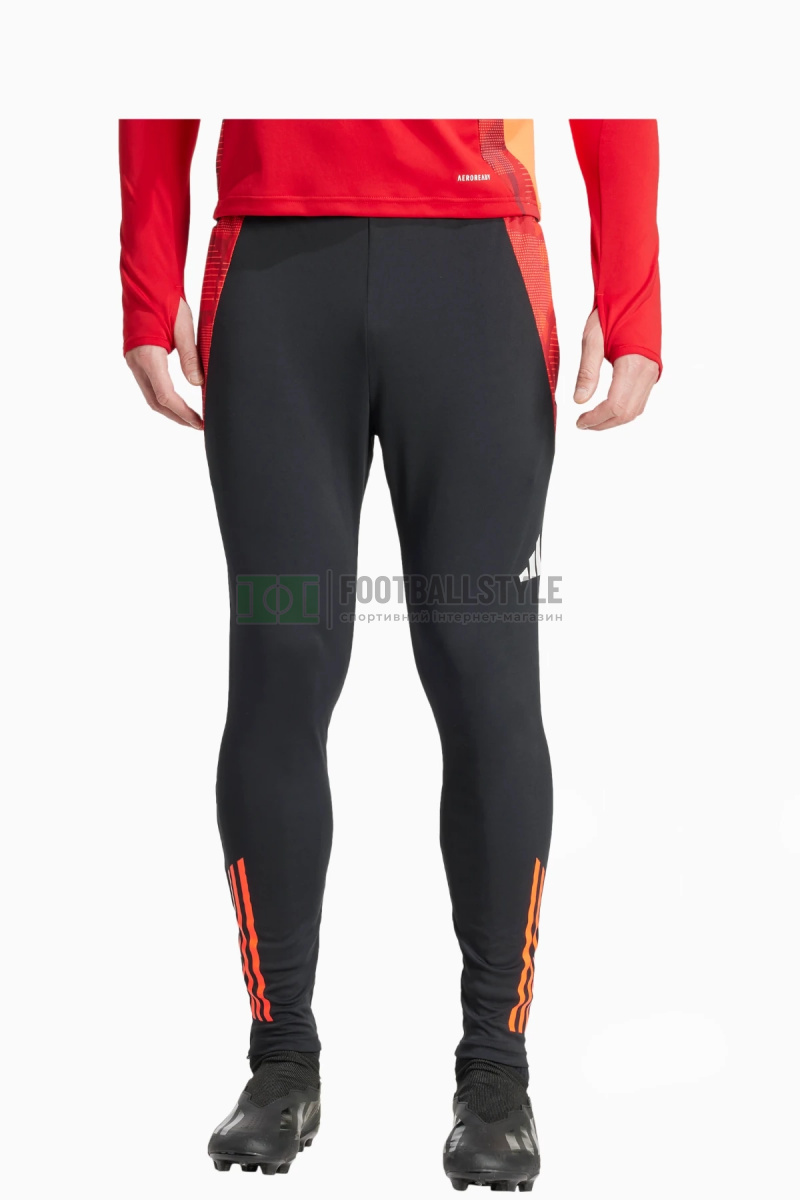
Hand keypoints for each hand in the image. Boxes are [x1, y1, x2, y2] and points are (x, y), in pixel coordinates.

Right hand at [125, 298, 203, 428]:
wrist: (145, 283)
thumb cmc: (165, 300)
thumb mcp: (184, 327)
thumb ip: (190, 357)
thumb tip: (198, 384)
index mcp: (148, 356)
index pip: (165, 396)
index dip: (183, 413)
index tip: (199, 422)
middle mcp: (136, 362)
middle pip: (156, 402)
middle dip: (177, 417)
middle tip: (198, 424)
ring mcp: (133, 361)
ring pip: (150, 396)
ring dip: (169, 409)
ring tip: (190, 416)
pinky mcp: (135, 358)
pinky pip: (148, 385)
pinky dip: (162, 397)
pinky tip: (177, 400)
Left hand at [573, 309, 658, 430]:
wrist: (633, 292)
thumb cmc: (613, 310)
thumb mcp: (592, 339)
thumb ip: (587, 372)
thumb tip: (580, 400)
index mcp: (633, 364)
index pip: (616, 406)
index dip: (597, 418)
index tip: (580, 421)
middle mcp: (648, 371)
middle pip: (627, 413)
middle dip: (604, 423)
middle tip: (582, 423)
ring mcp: (652, 372)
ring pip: (636, 410)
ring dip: (614, 419)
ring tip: (592, 418)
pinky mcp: (652, 371)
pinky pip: (640, 400)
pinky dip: (624, 409)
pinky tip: (607, 407)